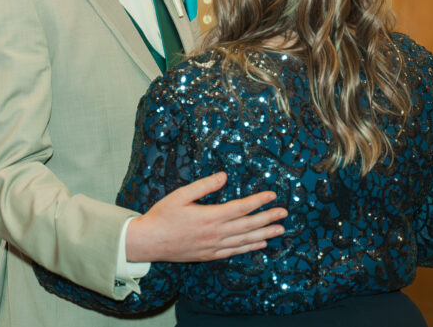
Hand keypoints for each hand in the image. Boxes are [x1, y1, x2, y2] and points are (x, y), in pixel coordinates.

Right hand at [125, 172, 286, 262]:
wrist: (148, 242)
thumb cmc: (162, 216)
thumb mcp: (180, 195)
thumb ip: (204, 186)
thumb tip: (224, 176)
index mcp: (210, 216)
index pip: (241, 208)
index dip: (259, 201)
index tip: (272, 195)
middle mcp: (215, 233)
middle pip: (248, 225)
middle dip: (268, 218)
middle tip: (284, 213)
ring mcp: (213, 247)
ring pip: (245, 241)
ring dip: (264, 234)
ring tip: (280, 230)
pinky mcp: (209, 255)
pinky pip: (234, 252)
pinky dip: (249, 248)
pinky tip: (259, 244)